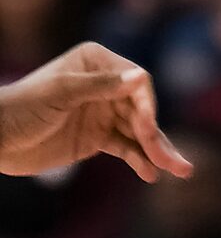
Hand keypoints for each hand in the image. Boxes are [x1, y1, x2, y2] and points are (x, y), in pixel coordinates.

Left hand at [0, 44, 191, 183]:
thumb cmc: (23, 106)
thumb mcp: (61, 92)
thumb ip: (101, 86)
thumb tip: (141, 77)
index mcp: (99, 63)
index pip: (136, 83)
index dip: (146, 106)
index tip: (148, 129)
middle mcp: (107, 86)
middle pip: (142, 110)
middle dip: (158, 136)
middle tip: (177, 162)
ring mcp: (102, 112)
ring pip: (138, 131)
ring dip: (157, 150)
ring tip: (180, 169)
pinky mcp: (96, 138)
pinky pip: (124, 148)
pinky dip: (138, 160)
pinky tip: (151, 174)